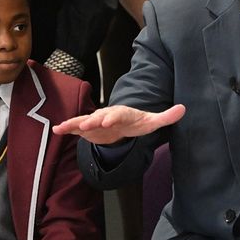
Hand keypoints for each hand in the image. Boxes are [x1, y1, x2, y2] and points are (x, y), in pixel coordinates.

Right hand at [52, 103, 184, 144]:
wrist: (125, 123)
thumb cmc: (138, 122)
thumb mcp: (153, 121)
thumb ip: (166, 116)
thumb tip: (183, 109)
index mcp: (123, 113)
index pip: (118, 114)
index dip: (113, 117)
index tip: (108, 120)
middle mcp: (107, 115)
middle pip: (100, 117)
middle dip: (94, 121)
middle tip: (88, 125)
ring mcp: (96, 121)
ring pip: (85, 121)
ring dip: (75, 124)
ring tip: (62, 127)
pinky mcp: (88, 129)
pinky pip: (76, 127)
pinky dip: (67, 128)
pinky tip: (56, 131)